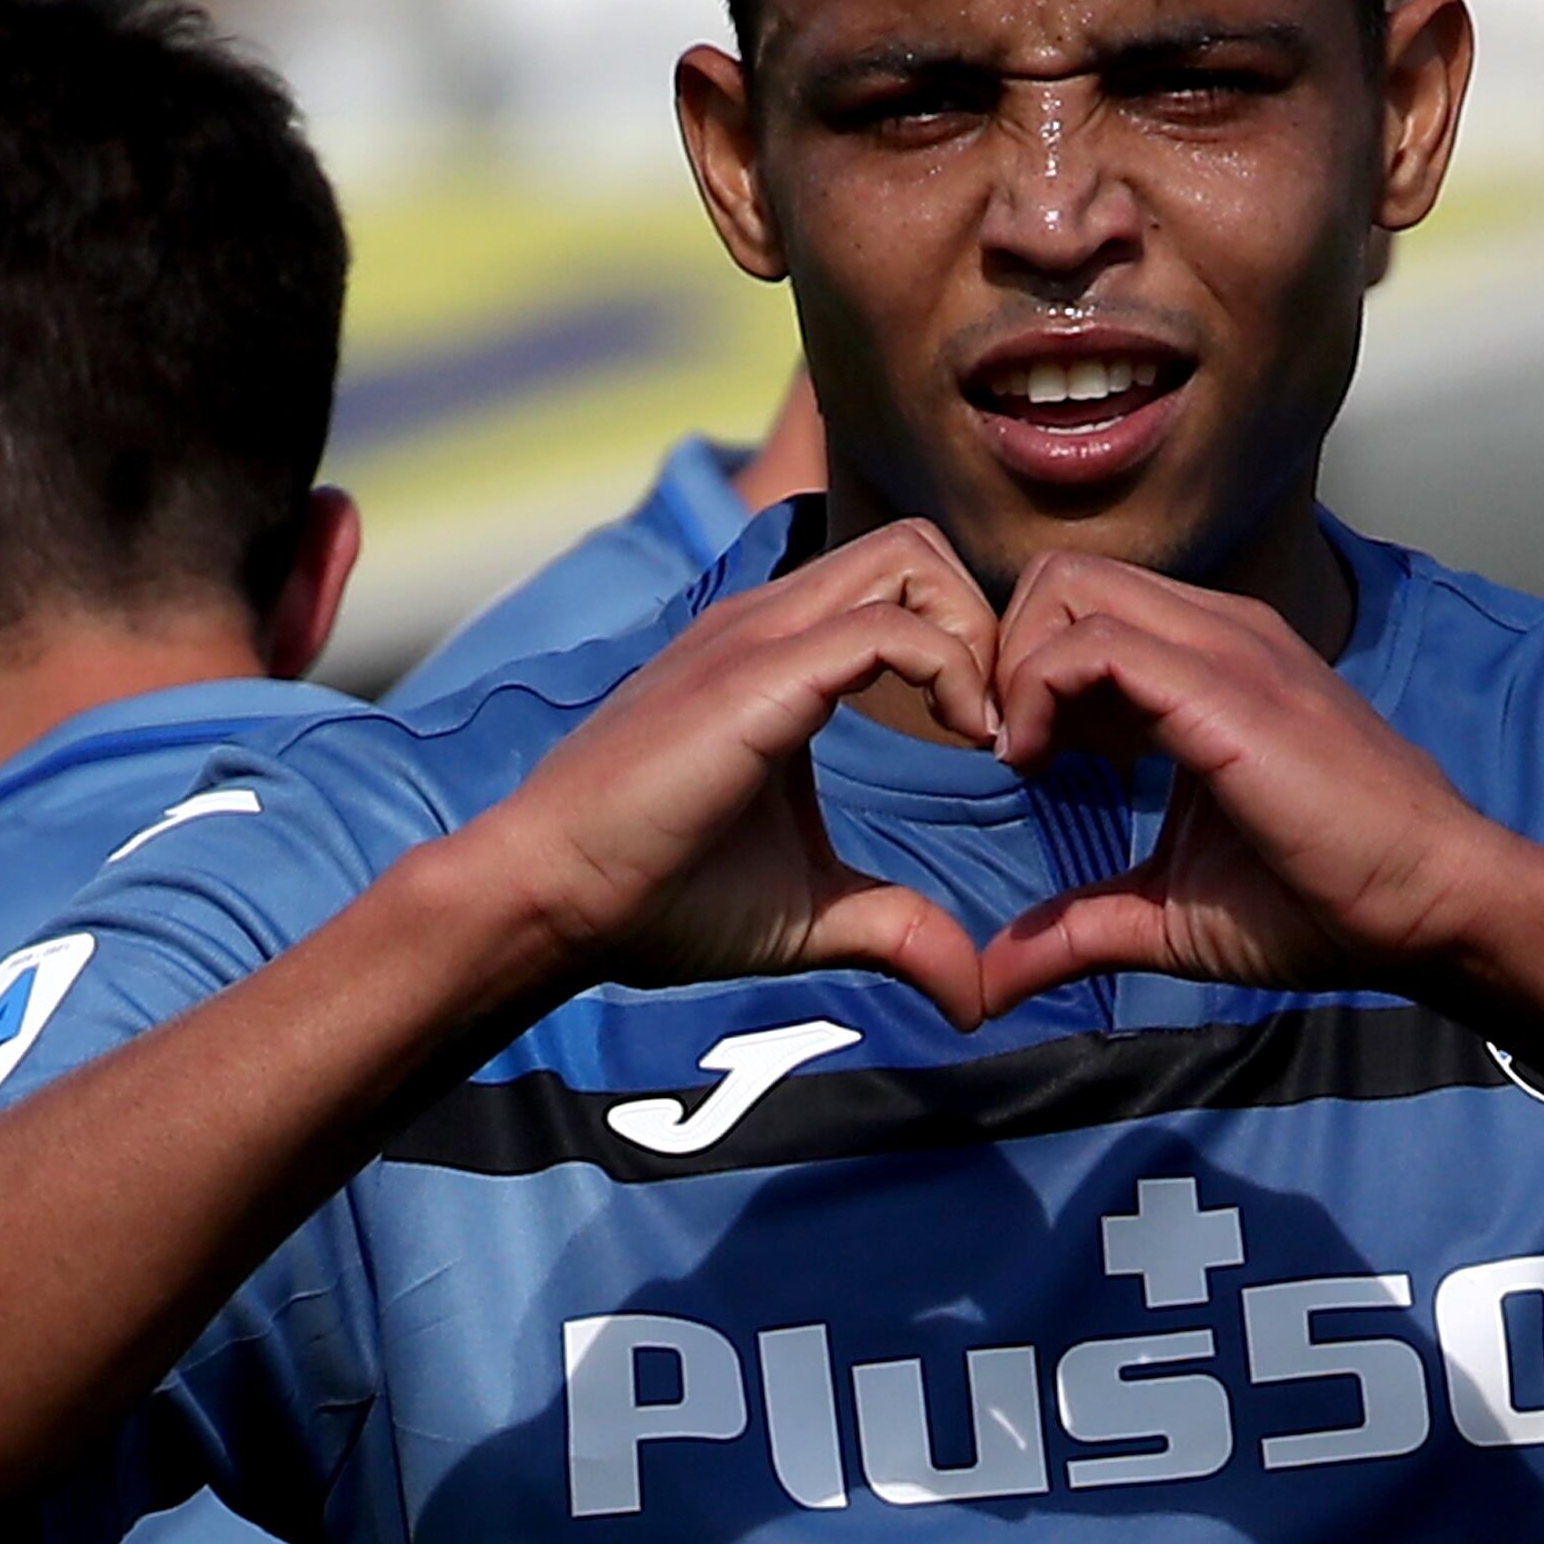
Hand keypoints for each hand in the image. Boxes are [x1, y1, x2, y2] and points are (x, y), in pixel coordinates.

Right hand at [474, 521, 999, 1023]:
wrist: (548, 901)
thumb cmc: (657, 900)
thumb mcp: (810, 913)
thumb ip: (898, 930)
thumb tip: (976, 998)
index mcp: (779, 656)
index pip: (901, 584)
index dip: (969, 645)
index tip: (992, 745)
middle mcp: (770, 625)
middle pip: (915, 546)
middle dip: (984, 619)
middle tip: (995, 725)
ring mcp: (759, 639)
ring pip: (908, 557)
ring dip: (974, 634)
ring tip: (981, 732)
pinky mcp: (756, 677)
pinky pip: (886, 626)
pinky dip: (952, 669)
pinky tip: (960, 743)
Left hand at [977, 554, 1540, 1014]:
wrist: (1433, 905)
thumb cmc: (1327, 904)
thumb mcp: (1171, 914)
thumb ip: (1081, 925)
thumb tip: (994, 978)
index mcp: (1212, 666)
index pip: (1083, 611)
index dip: (1026, 676)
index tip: (1025, 765)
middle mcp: (1218, 635)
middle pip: (1061, 578)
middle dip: (1006, 655)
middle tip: (1014, 753)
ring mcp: (1227, 649)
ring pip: (1069, 588)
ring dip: (1016, 668)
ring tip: (1028, 761)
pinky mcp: (1227, 687)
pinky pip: (1093, 643)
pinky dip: (1037, 692)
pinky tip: (1042, 767)